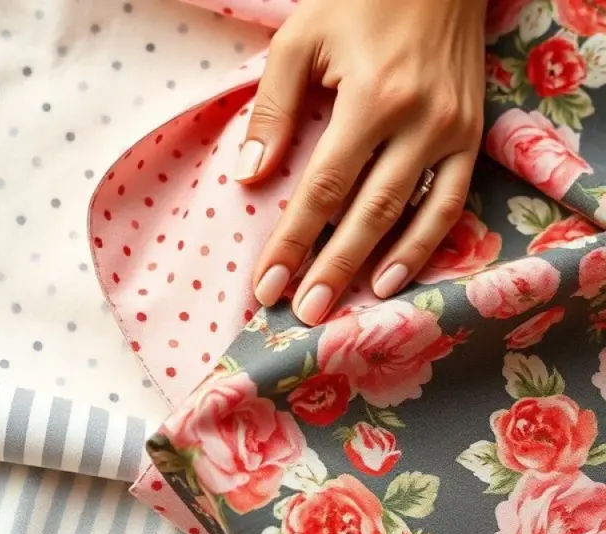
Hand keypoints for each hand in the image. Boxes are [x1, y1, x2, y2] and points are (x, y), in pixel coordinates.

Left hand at [236, 0, 485, 324]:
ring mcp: (453, 130)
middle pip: (368, 213)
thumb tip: (250, 176)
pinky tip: (398, 274)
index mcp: (372, 98)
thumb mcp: (298, 43)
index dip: (294, 242)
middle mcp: (419, 121)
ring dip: (377, 266)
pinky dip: (428, 242)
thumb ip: (273, 110)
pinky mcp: (472, 133)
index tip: (266, 285)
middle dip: (331, 268)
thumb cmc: (356, 1)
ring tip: (346, 308)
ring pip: (413, 215)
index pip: (323, 189)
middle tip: (301, 313)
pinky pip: (452, 200)